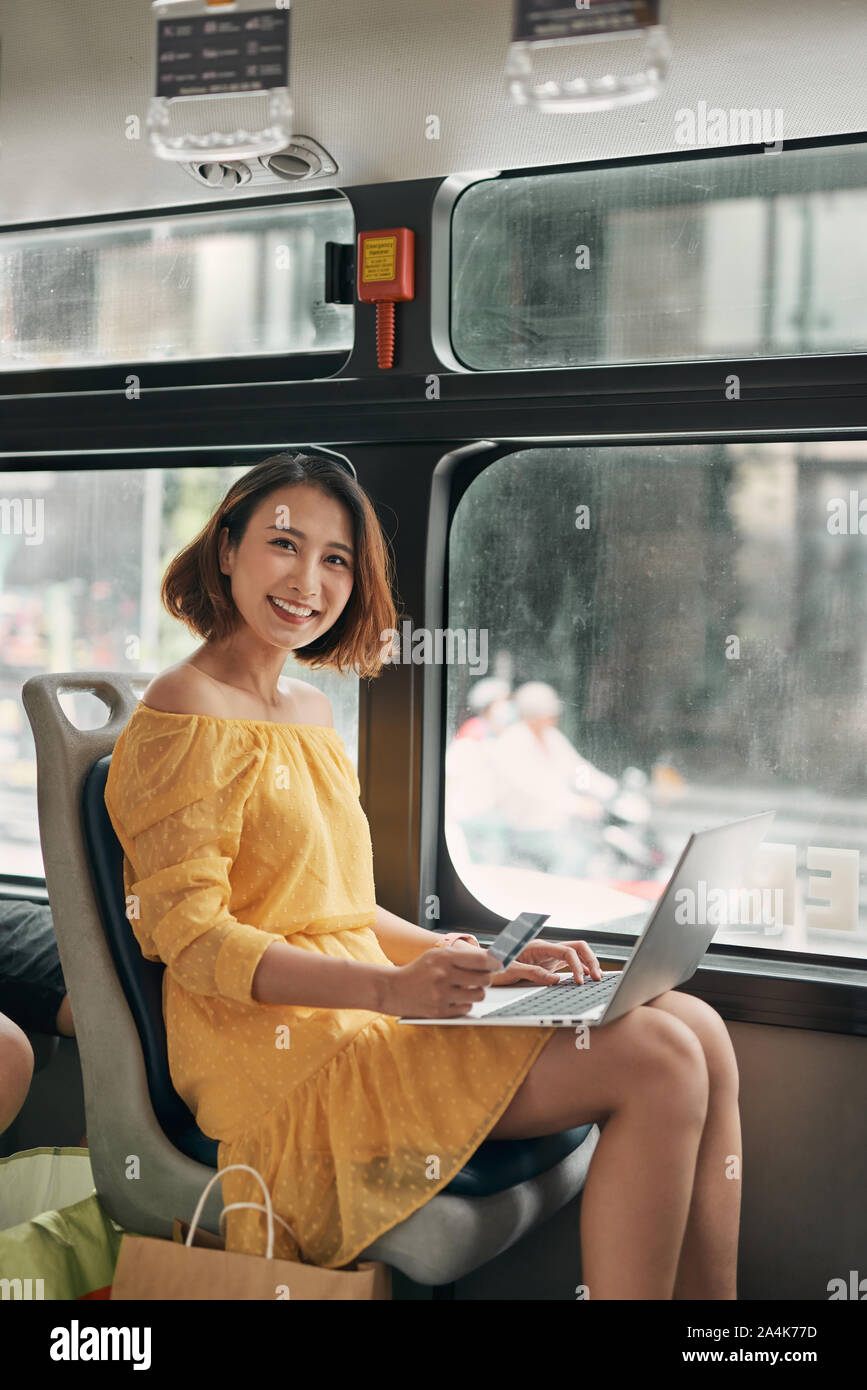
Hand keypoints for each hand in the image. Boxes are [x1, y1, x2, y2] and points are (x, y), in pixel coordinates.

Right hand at [380, 942, 494, 1017]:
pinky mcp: (439, 1011)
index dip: (495, 963)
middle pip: (484, 979)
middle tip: (482, 978)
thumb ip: (459, 956)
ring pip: (478, 996)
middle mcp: (443, 975)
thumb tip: (489, 960)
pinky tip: (455, 999)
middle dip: (486, 979)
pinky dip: (465, 1004)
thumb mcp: (435, 956)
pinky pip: (466, 1009)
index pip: (480, 959)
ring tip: (468, 989)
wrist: (393, 989)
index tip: (500, 964)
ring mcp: (441, 995)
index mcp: (443, 958)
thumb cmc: (418, 971)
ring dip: (477, 993)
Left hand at [488, 939, 602, 987]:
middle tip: (598, 978)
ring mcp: (548, 955)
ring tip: (597, 979)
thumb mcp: (512, 971)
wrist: (484, 965)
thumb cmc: (494, 966)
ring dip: (588, 964)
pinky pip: (570, 963)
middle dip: (591, 960)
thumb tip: (556, 981)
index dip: (577, 966)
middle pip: (578, 947)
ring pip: (576, 954)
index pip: (567, 952)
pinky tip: (585, 980)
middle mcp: (546, 948)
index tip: (580, 982)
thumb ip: (534, 974)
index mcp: (539, 947)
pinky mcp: (549, 964)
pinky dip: (580, 969)